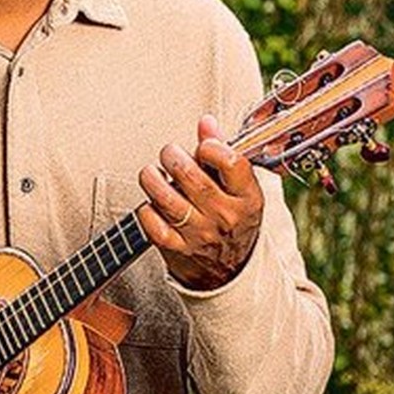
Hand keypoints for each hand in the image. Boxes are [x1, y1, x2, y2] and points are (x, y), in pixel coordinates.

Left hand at [138, 115, 263, 289]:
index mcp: (247, 198)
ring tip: (152, 173)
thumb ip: (222, 152)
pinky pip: (151, 222)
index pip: (231, 162)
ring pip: (166, 197)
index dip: (210, 146)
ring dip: (152, 178)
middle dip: (172, 156)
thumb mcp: (240, 188)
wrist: (229, 272)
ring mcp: (199, 234)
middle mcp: (225, 217)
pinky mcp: (176, 248)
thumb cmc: (233, 219)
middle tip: (169, 154)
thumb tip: (206, 122)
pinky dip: (145, 207)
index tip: (202, 147)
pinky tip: (151, 202)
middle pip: (191, 177)